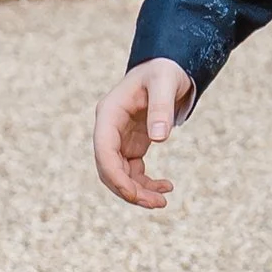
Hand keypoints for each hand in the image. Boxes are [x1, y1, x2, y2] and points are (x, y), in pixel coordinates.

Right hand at [94, 59, 197, 209]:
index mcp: (109, 113)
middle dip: (128, 190)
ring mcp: (118, 138)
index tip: (133, 194)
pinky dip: (146, 184)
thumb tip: (159, 139)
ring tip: (163, 201)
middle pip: (108, 167)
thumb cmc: (164, 71)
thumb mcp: (166, 83)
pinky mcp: (131, 145)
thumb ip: (161, 108)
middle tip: (157, 204)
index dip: (114, 175)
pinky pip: (132, 172)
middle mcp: (109, 128)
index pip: (103, 149)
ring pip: (119, 174)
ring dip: (138, 192)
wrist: (168, 67)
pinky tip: (166, 187)